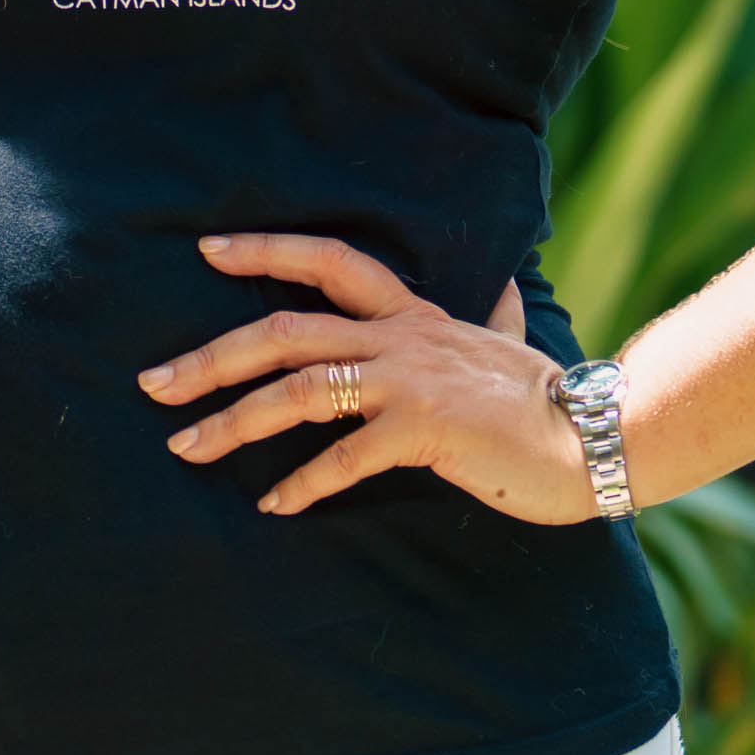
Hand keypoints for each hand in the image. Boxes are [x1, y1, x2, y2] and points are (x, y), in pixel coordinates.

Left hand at [142, 234, 597, 521]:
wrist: (598, 436)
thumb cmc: (549, 400)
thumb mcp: (511, 343)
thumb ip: (495, 316)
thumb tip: (507, 289)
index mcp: (415, 314)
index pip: (329, 261)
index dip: (267, 251)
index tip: (208, 251)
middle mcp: (404, 337)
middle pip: (286, 331)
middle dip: (212, 356)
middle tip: (155, 383)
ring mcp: (413, 380)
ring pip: (300, 391)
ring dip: (234, 422)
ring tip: (188, 447)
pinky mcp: (425, 430)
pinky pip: (344, 458)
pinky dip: (302, 483)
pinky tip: (273, 504)